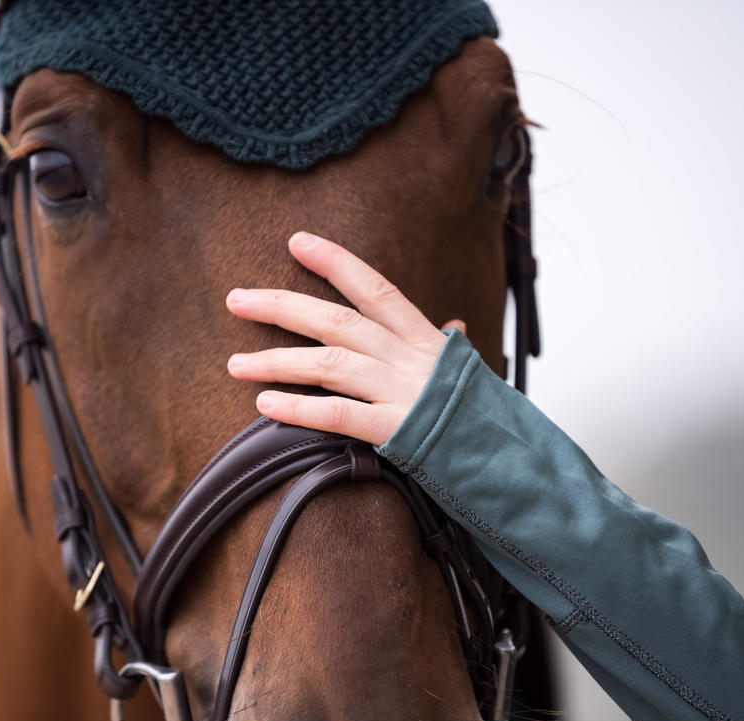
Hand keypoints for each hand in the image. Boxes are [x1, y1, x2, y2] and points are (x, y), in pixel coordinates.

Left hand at [226, 231, 464, 444]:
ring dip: (276, 361)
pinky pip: (337, 415)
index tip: (296, 242)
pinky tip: (266, 404)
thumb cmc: (481, 412)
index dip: (334, 262)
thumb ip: (448, 344)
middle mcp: (405, 357)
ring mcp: (398, 392)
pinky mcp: (393, 429)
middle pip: (335, 321)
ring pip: (328, 365)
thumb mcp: (465, 369)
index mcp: (420, 336)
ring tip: (236, 365)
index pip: (373, 287)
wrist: (508, 455)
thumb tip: (453, 324)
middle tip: (236, 300)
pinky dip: (298, 409)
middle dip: (281, 307)